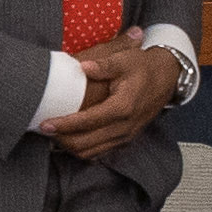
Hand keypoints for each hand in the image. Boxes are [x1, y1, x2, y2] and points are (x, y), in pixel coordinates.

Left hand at [49, 32, 171, 160]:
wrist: (167, 78)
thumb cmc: (144, 68)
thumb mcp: (125, 60)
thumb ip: (103, 64)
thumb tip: (81, 67)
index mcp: (123, 107)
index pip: (87, 121)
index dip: (64, 125)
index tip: (45, 123)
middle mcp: (124, 126)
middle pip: (86, 144)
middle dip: (62, 139)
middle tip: (44, 129)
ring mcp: (125, 136)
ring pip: (91, 152)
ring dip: (70, 146)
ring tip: (54, 135)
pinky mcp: (124, 139)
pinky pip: (99, 152)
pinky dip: (82, 149)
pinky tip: (71, 139)